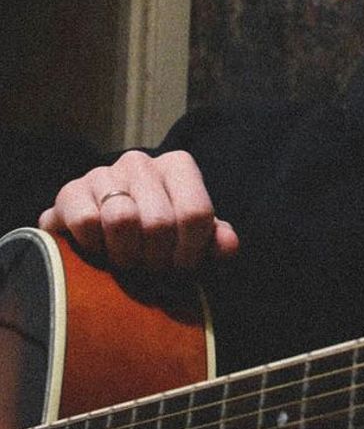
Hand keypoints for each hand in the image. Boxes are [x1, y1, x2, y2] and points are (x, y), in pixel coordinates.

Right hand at [37, 150, 238, 270]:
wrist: (101, 230)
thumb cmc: (157, 235)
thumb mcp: (191, 237)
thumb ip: (215, 240)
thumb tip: (228, 244)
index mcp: (178, 166)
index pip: (195, 213)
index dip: (190, 251)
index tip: (182, 266)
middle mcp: (141, 162)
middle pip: (159, 223)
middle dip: (157, 259)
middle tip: (152, 267)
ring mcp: (104, 172)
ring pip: (122, 220)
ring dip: (126, 255)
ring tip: (128, 259)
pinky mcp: (70, 191)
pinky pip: (87, 223)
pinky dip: (95, 247)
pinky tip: (101, 248)